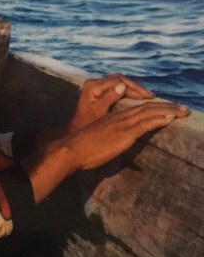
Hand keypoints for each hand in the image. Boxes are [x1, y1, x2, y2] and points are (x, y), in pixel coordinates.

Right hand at [63, 100, 187, 171]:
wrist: (71, 150)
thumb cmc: (82, 150)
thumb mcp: (99, 143)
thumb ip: (109, 141)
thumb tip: (115, 147)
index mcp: (113, 119)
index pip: (139, 110)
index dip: (156, 108)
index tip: (169, 109)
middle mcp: (119, 118)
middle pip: (148, 108)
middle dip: (167, 106)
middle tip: (184, 108)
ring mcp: (122, 125)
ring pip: (150, 113)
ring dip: (169, 110)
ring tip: (184, 111)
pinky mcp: (124, 134)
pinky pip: (145, 124)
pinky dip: (159, 119)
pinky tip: (171, 117)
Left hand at [69, 73, 153, 131]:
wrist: (77, 129)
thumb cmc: (87, 123)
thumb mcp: (99, 112)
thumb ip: (109, 98)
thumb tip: (122, 86)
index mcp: (92, 85)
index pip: (117, 81)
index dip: (133, 88)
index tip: (147, 97)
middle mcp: (94, 82)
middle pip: (120, 79)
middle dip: (136, 87)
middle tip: (150, 96)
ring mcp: (97, 86)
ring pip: (120, 82)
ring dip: (134, 88)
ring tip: (147, 97)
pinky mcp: (101, 91)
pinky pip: (118, 87)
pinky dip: (129, 91)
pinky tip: (139, 98)